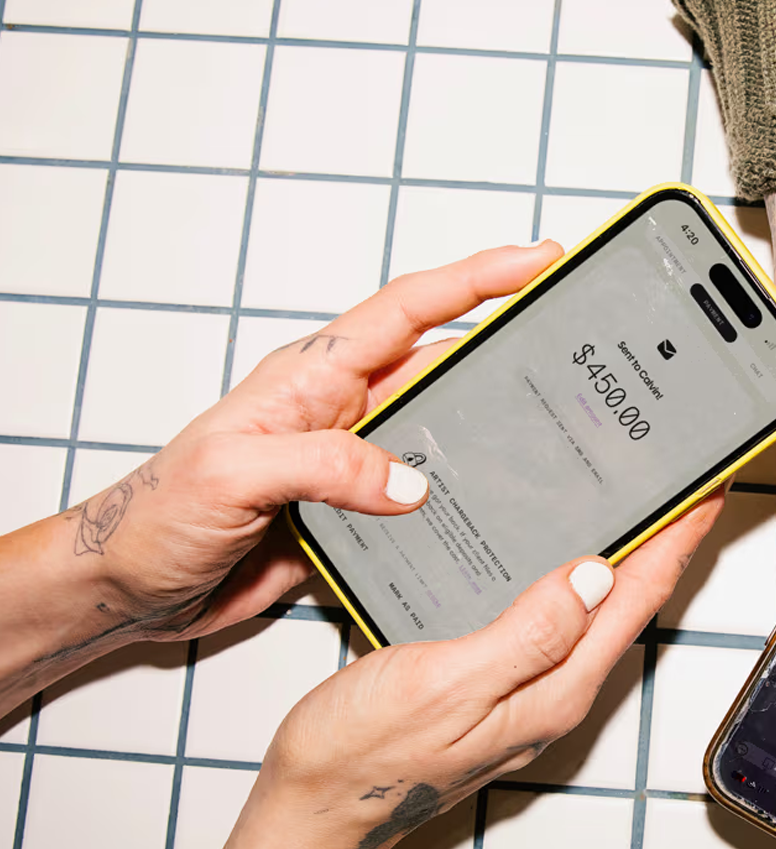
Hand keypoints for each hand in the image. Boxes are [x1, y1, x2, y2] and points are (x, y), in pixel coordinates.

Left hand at [63, 242, 558, 641]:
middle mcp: (341, 410)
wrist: (132, 586)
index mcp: (312, 377)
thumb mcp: (234, 476)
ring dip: (494, 427)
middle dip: (507, 342)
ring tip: (556, 426)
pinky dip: (466, 497)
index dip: (476, 279)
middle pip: (441, 361)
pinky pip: (427, 495)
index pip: (408, 310)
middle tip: (570, 337)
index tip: (537, 261)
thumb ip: (323, 465)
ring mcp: (353, 461)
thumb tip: (411, 481)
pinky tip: (498, 507)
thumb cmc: (159, 516)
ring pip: (443, 430)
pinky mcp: (357, 512)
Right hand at [226, 495, 721, 848]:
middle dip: (665, 539)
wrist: (313, 812)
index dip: (679, 538)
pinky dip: (568, 574)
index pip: (639, 599)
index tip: (708, 486)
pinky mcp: (497, 684)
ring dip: (623, 553)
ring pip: (595, 608)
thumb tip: (595, 577)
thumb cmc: (365, 754)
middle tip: (683, 477)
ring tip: (636, 498)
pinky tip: (553, 548)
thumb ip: (527, 635)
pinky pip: (552, 618)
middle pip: (630, 602)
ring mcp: (528, 690)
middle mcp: (555, 690)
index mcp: (556, 688)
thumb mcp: (447, 685)